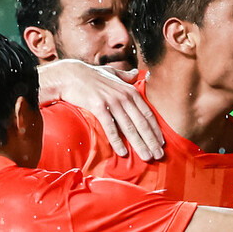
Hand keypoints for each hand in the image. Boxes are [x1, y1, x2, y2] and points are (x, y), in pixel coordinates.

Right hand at [38, 59, 163, 159]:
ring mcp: (112, 102)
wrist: (70, 75)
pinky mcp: (98, 107)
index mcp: (130, 91)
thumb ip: (127, 76)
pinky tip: (123, 153)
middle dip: (152, 141)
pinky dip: (117, 141)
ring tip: (147, 157)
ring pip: (129, 128)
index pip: (148, 114)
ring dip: (139, 144)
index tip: (162, 143)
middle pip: (142, 123)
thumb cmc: (92, 76)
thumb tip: (138, 73)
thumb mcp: (113, 73)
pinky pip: (110, 128)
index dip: (156, 130)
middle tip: (159, 156)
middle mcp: (124, 97)